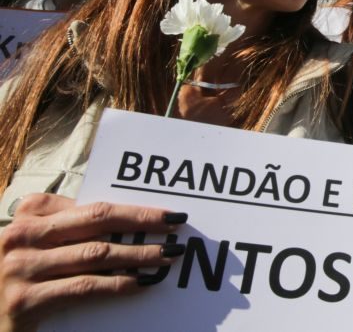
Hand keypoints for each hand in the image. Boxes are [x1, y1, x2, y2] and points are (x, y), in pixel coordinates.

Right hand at [0, 194, 187, 330]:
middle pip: (97, 222)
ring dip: (139, 254)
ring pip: (96, 254)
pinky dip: (118, 284)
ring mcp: (20, 268)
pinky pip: (84, 287)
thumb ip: (74, 229)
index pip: (93, 206)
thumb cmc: (25, 277)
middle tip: (176, 226)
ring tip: (167, 255)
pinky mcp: (24, 301)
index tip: (166, 213)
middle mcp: (21, 236)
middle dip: (142, 223)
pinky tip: (142, 282)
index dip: (134, 209)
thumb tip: (135, 223)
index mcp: (28, 213)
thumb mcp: (43, 245)